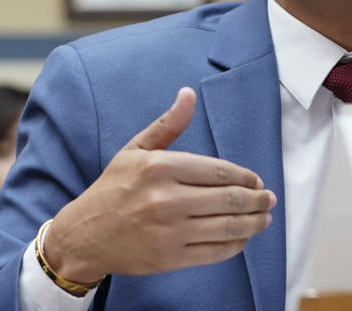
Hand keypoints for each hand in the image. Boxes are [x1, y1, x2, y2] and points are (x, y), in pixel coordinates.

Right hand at [44, 87, 275, 282]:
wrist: (82, 236)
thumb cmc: (112, 188)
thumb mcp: (135, 149)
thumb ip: (168, 124)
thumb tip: (188, 94)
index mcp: (160, 168)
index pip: (219, 171)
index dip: (245, 176)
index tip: (256, 180)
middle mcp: (166, 200)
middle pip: (229, 199)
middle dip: (257, 199)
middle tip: (268, 198)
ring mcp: (169, 232)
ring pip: (227, 227)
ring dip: (254, 223)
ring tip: (264, 218)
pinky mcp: (170, 258)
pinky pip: (215, 252)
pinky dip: (235, 245)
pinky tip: (243, 238)